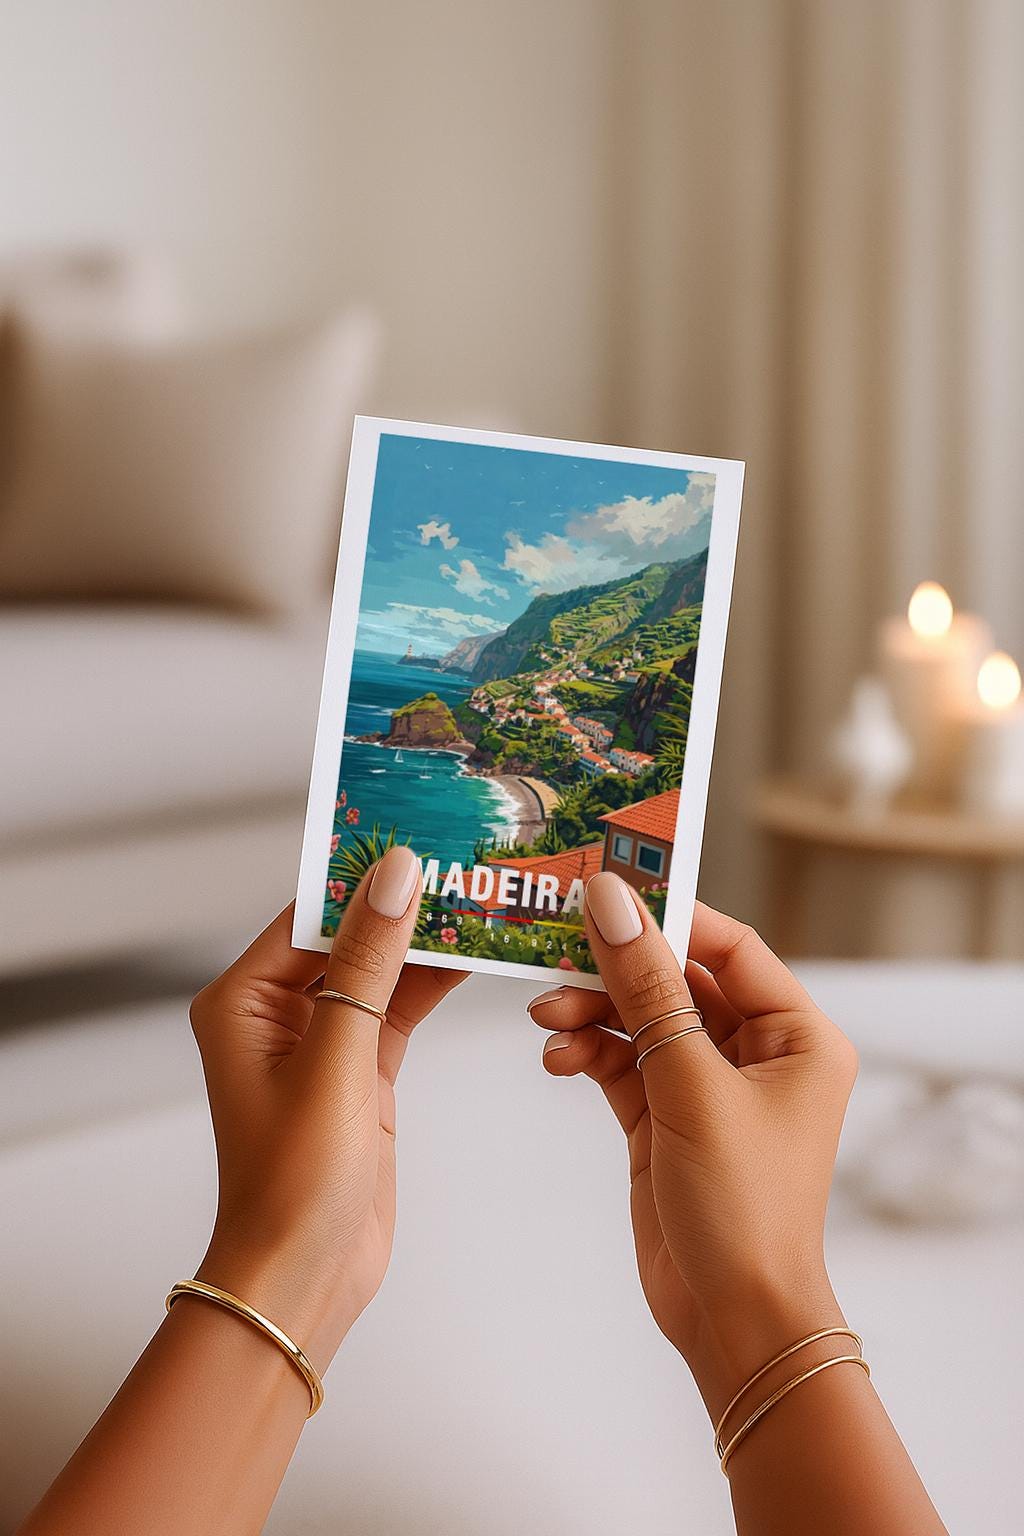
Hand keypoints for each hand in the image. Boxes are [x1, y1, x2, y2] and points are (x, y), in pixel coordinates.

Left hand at [189, 846, 464, 1367]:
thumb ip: (367, 964)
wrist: (304, 1277)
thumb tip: (395, 878)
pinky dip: (435, 984)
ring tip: (482, 896)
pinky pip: (400, 1008)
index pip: (310, 913)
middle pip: (348, 935)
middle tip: (463, 860)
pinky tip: (476, 953)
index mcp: (243, 999)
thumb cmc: (292, 1182)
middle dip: (404, 903)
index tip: (419, 835)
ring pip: (380, 969)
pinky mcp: (361, 1069)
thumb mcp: (336, 1058)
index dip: (364, 874)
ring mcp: (322, 1041)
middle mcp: (277, 1012)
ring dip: (426, 941)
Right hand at [529, 875, 857, 1417]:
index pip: (728, 945)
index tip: (603, 890)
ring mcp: (707, 1085)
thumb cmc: (743, 1207)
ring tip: (544, 1017)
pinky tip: (555, 1058)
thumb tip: (610, 903)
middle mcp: (757, 1052)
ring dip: (591, 1012)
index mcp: (797, 1035)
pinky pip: (621, 1062)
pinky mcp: (665, 1117)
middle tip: (551, 948)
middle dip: (613, 969)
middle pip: (675, 978)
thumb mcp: (691, 1086)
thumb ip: (647, 991)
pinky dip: (586, 1053)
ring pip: (641, 1019)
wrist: (731, 1320)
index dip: (667, 914)